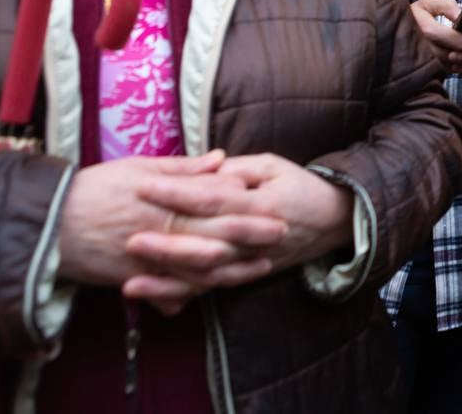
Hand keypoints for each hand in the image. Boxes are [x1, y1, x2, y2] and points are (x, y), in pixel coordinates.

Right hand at [58, 152, 285, 296]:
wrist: (48, 227)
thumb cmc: (94, 190)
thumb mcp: (136, 168)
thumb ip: (181, 168)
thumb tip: (219, 159)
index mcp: (162, 197)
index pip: (211, 197)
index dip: (243, 199)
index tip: (271, 196)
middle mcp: (160, 228)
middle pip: (215, 233)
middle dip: (252, 233)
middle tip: (284, 230)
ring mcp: (150, 257)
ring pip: (201, 266)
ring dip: (237, 266)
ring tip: (266, 263)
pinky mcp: (138, 278)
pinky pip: (176, 287)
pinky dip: (203, 288)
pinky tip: (224, 285)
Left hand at [125, 154, 352, 309]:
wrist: (335, 222)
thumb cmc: (301, 186)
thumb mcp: (274, 166)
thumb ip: (238, 169)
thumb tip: (204, 169)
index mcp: (262, 204)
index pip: (213, 198)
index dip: (178, 192)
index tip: (144, 185)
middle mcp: (255, 238)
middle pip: (205, 242)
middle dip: (166, 242)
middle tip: (126, 237)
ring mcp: (250, 262)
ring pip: (206, 275)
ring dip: (168, 280)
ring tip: (130, 283)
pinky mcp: (244, 276)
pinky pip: (211, 289)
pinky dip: (181, 295)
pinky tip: (152, 297)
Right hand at [408, 0, 461, 67]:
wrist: (393, 34)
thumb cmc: (413, 15)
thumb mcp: (427, 4)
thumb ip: (446, 6)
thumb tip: (461, 15)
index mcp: (426, 30)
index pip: (456, 39)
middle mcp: (426, 49)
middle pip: (459, 55)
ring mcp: (427, 63)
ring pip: (456, 65)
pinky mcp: (429, 70)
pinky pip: (450, 70)